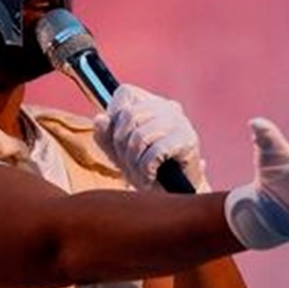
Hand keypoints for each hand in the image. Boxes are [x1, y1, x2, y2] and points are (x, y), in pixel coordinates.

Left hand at [93, 84, 207, 191]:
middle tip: (127, 164)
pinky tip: (150, 177)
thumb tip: (99, 119)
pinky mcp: (189, 140)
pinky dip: (146, 169)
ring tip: (139, 173)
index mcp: (151, 102)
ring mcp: (180, 122)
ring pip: (140, 135)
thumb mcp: (120, 152)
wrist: (174, 193)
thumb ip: (106, 135)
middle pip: (129, 115)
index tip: (118, 141)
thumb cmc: (147, 168)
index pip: (124, 93)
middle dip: (121, 146)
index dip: (114, 117)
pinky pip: (156, 152)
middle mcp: (167, 106)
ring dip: (133, 161)